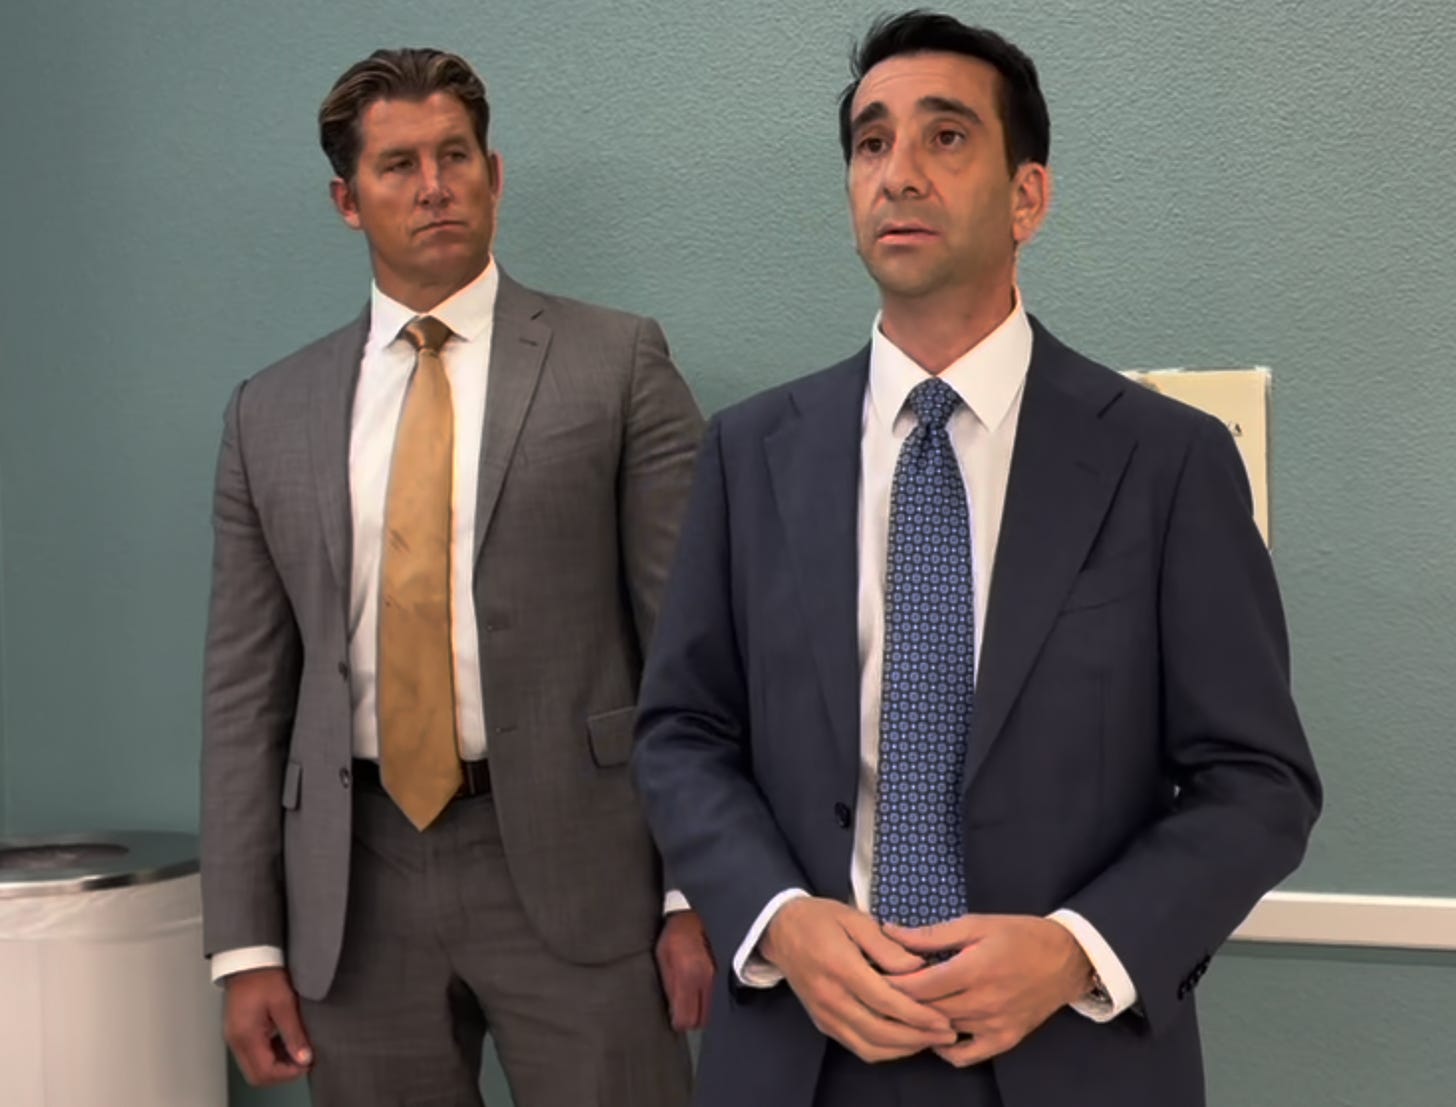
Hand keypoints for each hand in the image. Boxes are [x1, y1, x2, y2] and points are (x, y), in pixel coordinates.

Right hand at [223, 966, 313, 1085]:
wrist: (249, 960)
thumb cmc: (265, 977)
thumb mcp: (285, 1004)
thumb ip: (294, 1034)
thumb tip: (304, 1058)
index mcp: (246, 1036)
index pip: (264, 1072)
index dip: (288, 1073)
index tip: (307, 1064)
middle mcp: (236, 1042)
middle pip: (257, 1075)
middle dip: (282, 1073)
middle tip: (303, 1060)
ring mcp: (235, 1038)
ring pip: (254, 1067)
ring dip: (276, 1065)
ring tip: (297, 1050)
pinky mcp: (238, 1032)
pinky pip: (252, 1054)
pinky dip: (269, 1055)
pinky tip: (285, 1042)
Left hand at [656, 910, 716, 1030]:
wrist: (702, 914)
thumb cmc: (678, 933)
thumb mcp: (663, 955)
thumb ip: (668, 984)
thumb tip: (671, 1011)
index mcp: (688, 974)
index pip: (686, 1019)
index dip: (679, 1022)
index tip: (674, 1017)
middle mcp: (707, 979)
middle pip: (702, 1020)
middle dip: (691, 1019)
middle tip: (682, 1009)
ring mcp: (720, 978)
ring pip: (713, 1012)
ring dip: (702, 1010)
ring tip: (692, 999)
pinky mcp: (728, 975)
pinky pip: (720, 999)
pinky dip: (712, 1000)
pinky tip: (703, 990)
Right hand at [761, 897, 957, 1063]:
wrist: (780, 930)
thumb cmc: (820, 919)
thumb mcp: (855, 919)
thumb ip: (886, 946)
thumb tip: (919, 968)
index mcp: (840, 968)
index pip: (885, 1001)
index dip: (918, 1015)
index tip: (944, 1020)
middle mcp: (831, 998)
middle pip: (880, 1031)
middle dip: (917, 1037)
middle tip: (946, 1035)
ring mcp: (825, 1015)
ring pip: (869, 1046)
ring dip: (903, 1049)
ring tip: (930, 1040)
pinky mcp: (823, 1023)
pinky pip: (857, 1046)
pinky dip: (884, 1050)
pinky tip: (904, 1041)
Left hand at [886, 914, 1092, 1067]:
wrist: (1067, 959)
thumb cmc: (1019, 935)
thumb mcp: (976, 924)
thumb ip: (931, 934)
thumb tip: (890, 932)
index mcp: (974, 969)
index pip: (920, 985)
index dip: (892, 982)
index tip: (871, 974)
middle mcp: (983, 1002)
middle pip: (926, 1010)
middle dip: (899, 1001)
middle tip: (877, 990)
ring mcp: (994, 1025)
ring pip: (941, 1030)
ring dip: (918, 1021)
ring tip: (900, 1007)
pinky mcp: (1004, 1040)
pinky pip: (965, 1056)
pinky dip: (944, 1048)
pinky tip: (934, 1031)